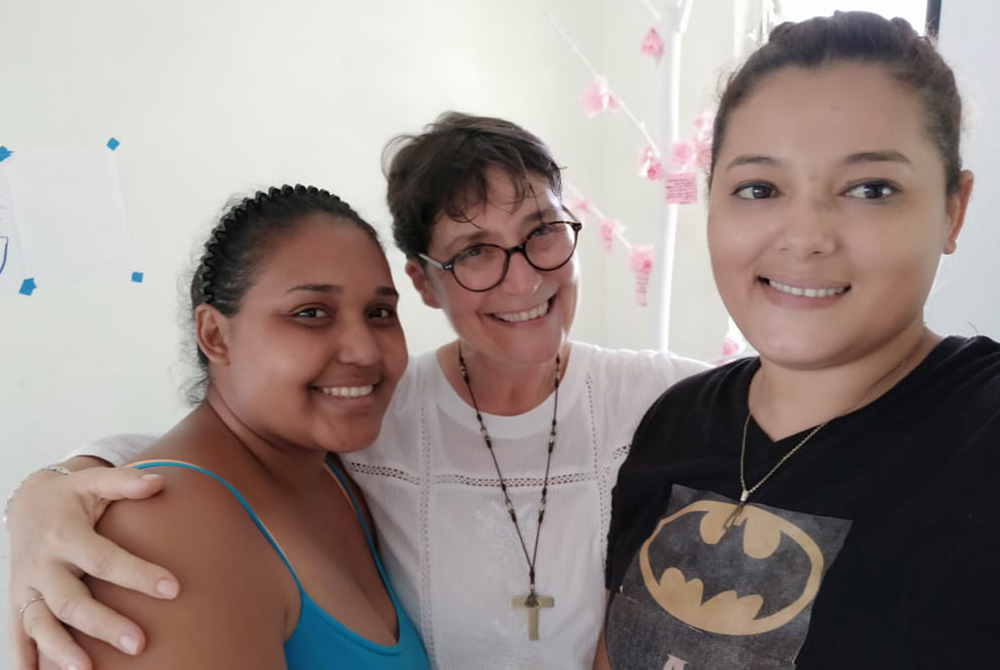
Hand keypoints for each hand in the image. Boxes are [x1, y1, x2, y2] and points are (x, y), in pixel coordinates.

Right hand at [7, 465, 179, 669]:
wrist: (26, 502)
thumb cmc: (72, 495)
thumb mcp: (94, 481)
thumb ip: (125, 481)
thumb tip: (158, 481)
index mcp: (65, 535)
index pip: (105, 559)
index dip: (138, 574)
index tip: (173, 588)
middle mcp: (42, 565)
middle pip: (72, 601)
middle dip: (104, 625)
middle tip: (139, 643)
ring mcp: (26, 587)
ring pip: (40, 624)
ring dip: (61, 650)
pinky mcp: (18, 602)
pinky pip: (17, 635)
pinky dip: (23, 660)